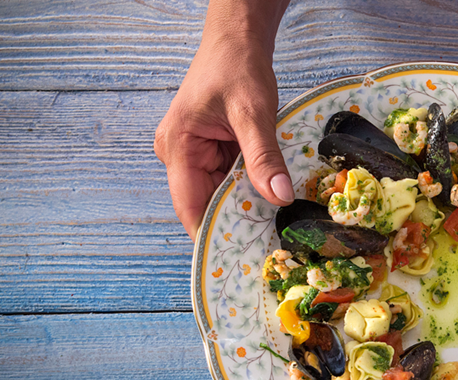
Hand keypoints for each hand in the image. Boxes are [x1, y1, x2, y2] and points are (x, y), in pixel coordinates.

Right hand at [154, 14, 291, 239]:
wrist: (238, 40)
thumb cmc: (237, 67)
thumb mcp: (253, 113)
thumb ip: (264, 156)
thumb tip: (279, 196)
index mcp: (177, 147)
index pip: (190, 205)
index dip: (211, 235)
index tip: (235, 261)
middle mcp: (179, 155)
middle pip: (206, 203)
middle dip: (235, 223)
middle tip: (267, 250)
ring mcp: (195, 154)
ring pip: (221, 193)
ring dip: (245, 206)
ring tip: (273, 230)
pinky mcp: (212, 151)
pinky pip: (230, 179)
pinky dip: (249, 189)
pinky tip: (271, 201)